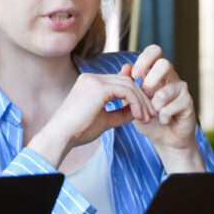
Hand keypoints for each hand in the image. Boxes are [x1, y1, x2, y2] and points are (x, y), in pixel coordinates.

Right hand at [27, 70, 155, 167]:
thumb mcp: (105, 119)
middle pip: (126, 81)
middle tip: (151, 115)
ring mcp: (95, 80)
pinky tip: (138, 117)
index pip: (119, 82)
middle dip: (142, 98)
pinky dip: (136, 103)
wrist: (61, 136)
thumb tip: (138, 111)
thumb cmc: (78, 131)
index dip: (135, 95)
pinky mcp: (99, 88)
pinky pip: (126, 92)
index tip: (144, 111)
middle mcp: (92, 77)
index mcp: (90, 82)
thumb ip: (120, 112)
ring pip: (129, 85)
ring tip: (146, 119)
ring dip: (141, 102)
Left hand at [122, 45, 202, 171]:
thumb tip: (125, 66)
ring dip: (154, 106)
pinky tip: (164, 120)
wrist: (163, 137)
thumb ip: (127, 85)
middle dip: (150, 82)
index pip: (155, 51)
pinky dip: (163, 117)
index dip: (145, 60)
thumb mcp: (132, 101)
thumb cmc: (147, 117)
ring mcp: (181, 88)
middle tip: (145, 96)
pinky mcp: (188, 102)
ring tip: (154, 113)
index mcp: (156, 72)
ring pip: (166, 90)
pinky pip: (172, 106)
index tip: (135, 75)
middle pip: (165, 64)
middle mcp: (170, 76)